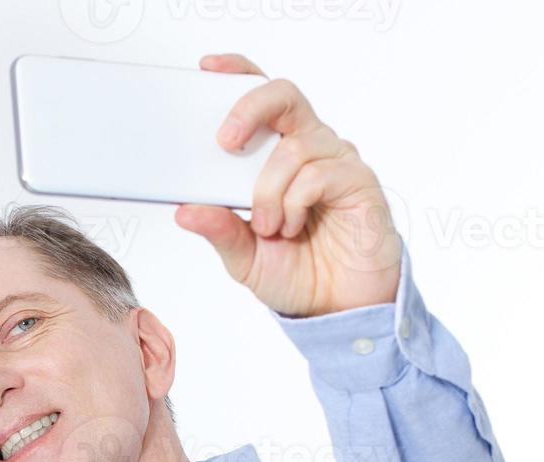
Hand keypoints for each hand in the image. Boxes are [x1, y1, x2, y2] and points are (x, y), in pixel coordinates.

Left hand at [174, 52, 401, 317]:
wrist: (337, 310)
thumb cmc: (296, 273)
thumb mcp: (242, 255)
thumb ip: (218, 229)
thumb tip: (184, 209)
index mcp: (277, 155)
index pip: (263, 99)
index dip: (239, 74)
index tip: (208, 68)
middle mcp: (309, 149)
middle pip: (283, 95)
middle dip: (249, 109)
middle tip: (225, 142)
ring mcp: (336, 162)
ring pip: (293, 147)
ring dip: (269, 191)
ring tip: (268, 228)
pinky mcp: (359, 183)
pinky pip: (319, 173)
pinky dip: (295, 202)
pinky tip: (291, 226)